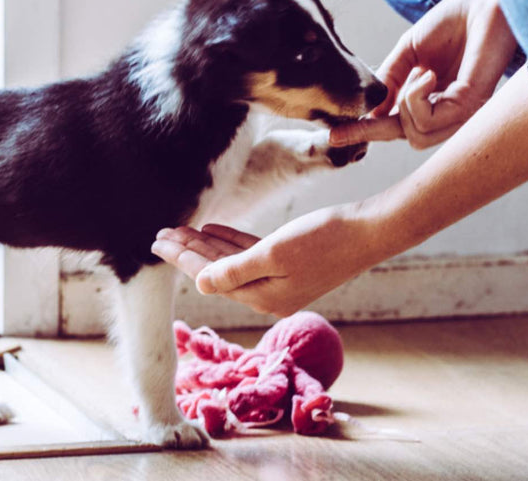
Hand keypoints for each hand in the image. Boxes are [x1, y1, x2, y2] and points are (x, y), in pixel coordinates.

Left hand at [151, 206, 368, 316]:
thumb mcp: (274, 253)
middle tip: (160, 234)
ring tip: (180, 230)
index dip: (181, 257)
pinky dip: (231, 242)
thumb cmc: (325, 238)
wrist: (370, 231)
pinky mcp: (292, 264)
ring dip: (205, 246)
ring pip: (232, 262)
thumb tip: (199, 283)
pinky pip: (251, 255)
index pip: (210, 276)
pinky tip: (212, 230)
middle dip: (187, 252)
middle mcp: (269, 295)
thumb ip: (235, 269)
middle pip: (217, 272)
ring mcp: (281, 281)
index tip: (158, 241)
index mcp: (263, 297)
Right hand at [331, 0, 516, 149]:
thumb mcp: (409, 52)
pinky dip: (417, 97)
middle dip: (377, 124)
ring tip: (420, 72)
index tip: (333, 135)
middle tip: (366, 109)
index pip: (400, 125)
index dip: (365, 131)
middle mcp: (453, 111)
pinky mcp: (471, 105)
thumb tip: (368, 109)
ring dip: (406, 103)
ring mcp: (464, 111)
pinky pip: (429, 120)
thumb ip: (389, 80)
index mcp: (438, 100)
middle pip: (408, 137)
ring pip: (417, 134)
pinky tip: (427, 73)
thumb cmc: (455, 20)